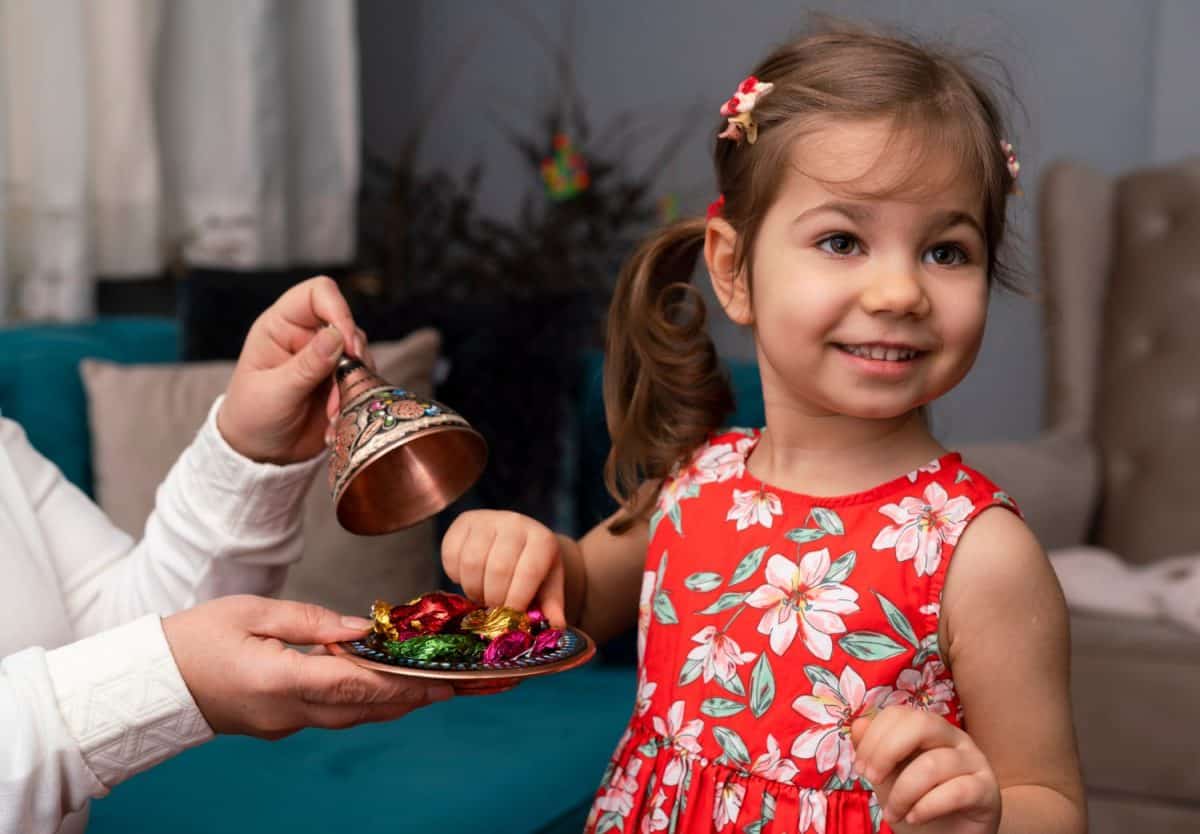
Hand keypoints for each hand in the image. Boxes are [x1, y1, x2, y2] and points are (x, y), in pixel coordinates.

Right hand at [162, 595, 453, 738]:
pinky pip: (333, 714)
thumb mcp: (252, 611)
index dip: (401, 683)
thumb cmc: (194, 637)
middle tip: (454, 684)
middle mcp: (286, 712)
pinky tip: (386, 684)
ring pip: (351, 717)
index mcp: (278, 681)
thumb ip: (312, 620)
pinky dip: (364, 701)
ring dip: (393, 702)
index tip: (439, 680)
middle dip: (412, 697)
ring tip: (434, 684)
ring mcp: (283, 724)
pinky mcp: (279, 724)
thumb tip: (362, 627)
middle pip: (363, 709)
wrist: (149, 681)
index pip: (354, 684)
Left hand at [218, 275, 375, 463]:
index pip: (317, 293)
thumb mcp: (274, 392)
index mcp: (280, 326)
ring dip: (353, 384)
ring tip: (334, 412)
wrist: (260, 454)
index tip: (346, 343)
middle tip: (343, 386)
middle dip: (352, 356)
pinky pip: (363, 380)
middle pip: (347, 324)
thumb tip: (337, 336)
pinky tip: (338, 420)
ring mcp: (326, 359)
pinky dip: (357, 399)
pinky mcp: (341, 382)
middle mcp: (306, 336)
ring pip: (361, 354)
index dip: (338, 310)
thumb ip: (306, 365)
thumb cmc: (252, 417)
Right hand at [441, 510, 567, 625]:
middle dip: (493, 598)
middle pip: (497, 569)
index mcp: (541, 539)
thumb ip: (551, 607)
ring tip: (482, 595)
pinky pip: (451, 554)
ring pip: (471, 563)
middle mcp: (515, 523)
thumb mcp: (548, 586)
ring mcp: (487, 519)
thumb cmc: (533, 568)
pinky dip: (456, 575)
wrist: (518, 539)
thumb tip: (556, 628)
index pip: (528, 572)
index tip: (510, 618)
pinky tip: (468, 578)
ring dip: (473, 589)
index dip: (516, 600)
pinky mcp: (462, 521)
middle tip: (494, 610)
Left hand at [851, 707, 1000, 833]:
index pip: (900, 713)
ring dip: (904, 792)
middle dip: (887, 751)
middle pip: (921, 724)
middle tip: (871, 779)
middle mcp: (955, 738)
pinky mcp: (987, 791)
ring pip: (935, 763)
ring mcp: (975, 762)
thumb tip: (858, 724)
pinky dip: (928, 806)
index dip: (874, 736)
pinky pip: (958, 791)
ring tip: (893, 814)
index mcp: (929, 729)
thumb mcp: (889, 777)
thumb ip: (874, 751)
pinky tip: (914, 818)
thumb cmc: (919, 803)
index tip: (860, 767)